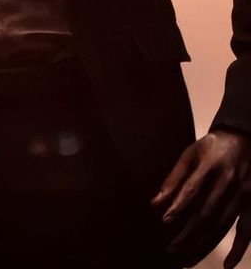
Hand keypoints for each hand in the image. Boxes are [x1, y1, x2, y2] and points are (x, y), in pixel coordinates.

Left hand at [151, 130, 250, 265]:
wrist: (242, 139)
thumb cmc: (211, 148)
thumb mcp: (191, 153)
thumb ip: (174, 177)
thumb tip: (155, 203)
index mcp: (210, 163)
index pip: (193, 188)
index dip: (179, 205)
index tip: (165, 221)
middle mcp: (227, 180)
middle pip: (207, 211)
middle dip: (189, 232)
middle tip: (172, 249)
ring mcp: (242, 193)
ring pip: (222, 224)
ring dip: (204, 243)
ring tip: (186, 258)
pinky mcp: (250, 203)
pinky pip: (246, 230)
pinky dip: (238, 249)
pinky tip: (227, 265)